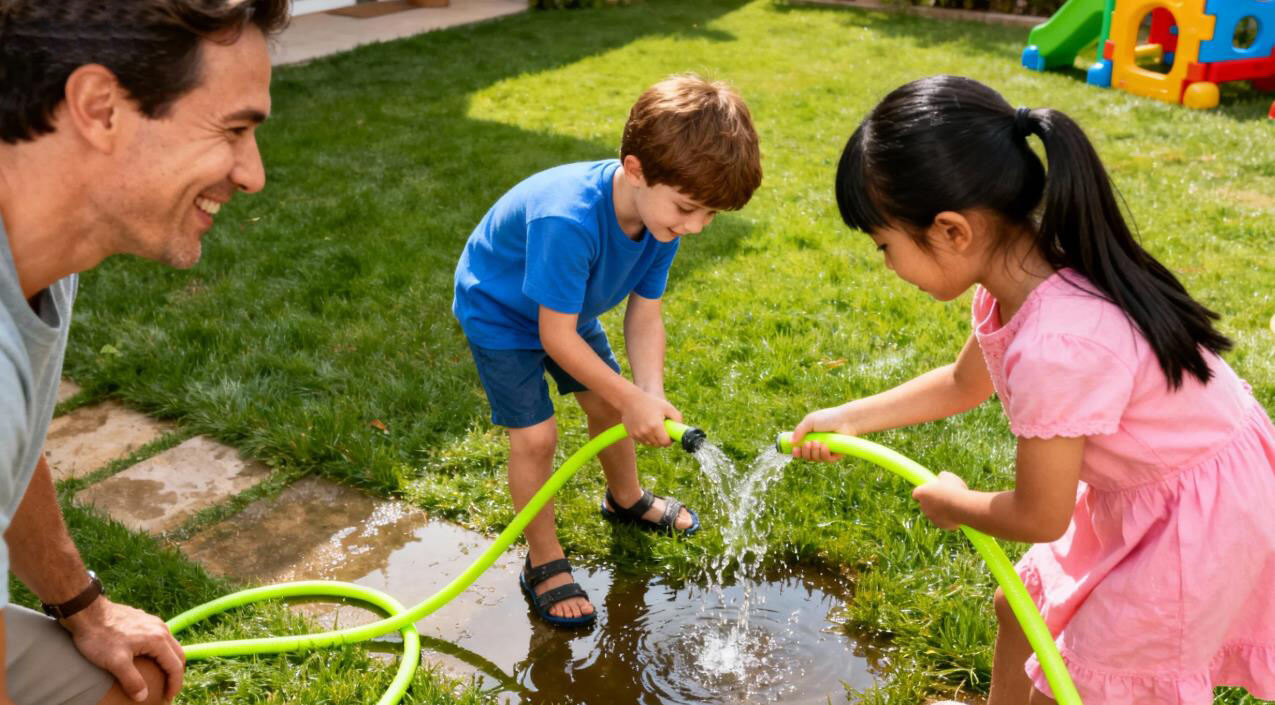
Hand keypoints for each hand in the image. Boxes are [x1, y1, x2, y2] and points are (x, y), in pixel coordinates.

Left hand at [63, 597, 184, 701]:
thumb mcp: (115, 662)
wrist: (86, 612)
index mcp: (158, 640)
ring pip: (170, 645)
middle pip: (178, 654)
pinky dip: (161, 652)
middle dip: (176, 674)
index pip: (175, 666)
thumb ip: (132, 680)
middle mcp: (161, 629)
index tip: (168, 698)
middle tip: (168, 690)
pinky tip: (149, 658)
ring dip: (169, 662)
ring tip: (161, 675)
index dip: (174, 684)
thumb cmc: (99, 637)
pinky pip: (160, 638)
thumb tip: (143, 697)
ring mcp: (153, 622)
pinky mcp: (144, 620)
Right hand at [620, 389, 681, 445]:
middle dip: (662, 439)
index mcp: (656, 426)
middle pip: (658, 444)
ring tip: (654, 427)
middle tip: (663, 430)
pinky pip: (643, 441)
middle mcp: (646, 432)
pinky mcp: (632, 435)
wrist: (630, 400)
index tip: (670, 436)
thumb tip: (680, 428)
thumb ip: (677, 417)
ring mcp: (638, 434)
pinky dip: (646, 437)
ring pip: (650, 444)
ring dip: (654, 439)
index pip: (665, 442)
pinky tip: (646, 427)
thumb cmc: (650, 402)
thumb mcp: (667, 407)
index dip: (670, 440)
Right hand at [789, 404, 855, 461]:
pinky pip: (826, 460)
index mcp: (810, 438)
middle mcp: (817, 446)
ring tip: (818, 442)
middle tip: (808, 444)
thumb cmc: (828, 418)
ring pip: (815, 459)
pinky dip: (824, 454)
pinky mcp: (835, 455)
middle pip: (806, 456)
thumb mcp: (810, 421)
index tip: (794, 450)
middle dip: (805, 452)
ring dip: (814, 452)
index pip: (800, 449)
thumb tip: (790, 442)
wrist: (845, 420)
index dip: (796, 452)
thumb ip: (799, 431)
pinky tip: (825, 446)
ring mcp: (826, 451)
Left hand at [910, 471, 968, 530]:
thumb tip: (941, 478)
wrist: (963, 507)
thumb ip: (941, 477)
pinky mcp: (940, 524)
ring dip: (941, 509)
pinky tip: (957, 512)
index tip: (929, 489)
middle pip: (925, 503)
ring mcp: (931, 517)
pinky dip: (948, 517)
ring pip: (934, 512)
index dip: (923, 491)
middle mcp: (923, 506)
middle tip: (944, 496)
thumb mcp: (948, 477)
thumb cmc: (954, 489)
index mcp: (921, 493)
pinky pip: (943, 520)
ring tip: (953, 503)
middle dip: (933, 500)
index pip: (916, 493)